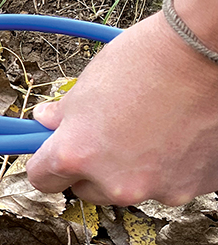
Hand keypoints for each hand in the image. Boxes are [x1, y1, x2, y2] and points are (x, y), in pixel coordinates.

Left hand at [26, 12, 217, 205]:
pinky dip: (166, 168)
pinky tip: (173, 135)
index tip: (50, 156)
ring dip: (130, 170)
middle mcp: (114, 182)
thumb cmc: (145, 62)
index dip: (45, 165)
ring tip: (146, 129)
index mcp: (76, 155)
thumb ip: (63, 114)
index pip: (42, 179)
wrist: (204, 53)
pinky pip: (167, 184)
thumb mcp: (86, 84)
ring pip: (128, 189)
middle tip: (105, 135)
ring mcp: (157, 189)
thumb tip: (47, 121)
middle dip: (90, 168)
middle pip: (87, 190)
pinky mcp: (193, 188)